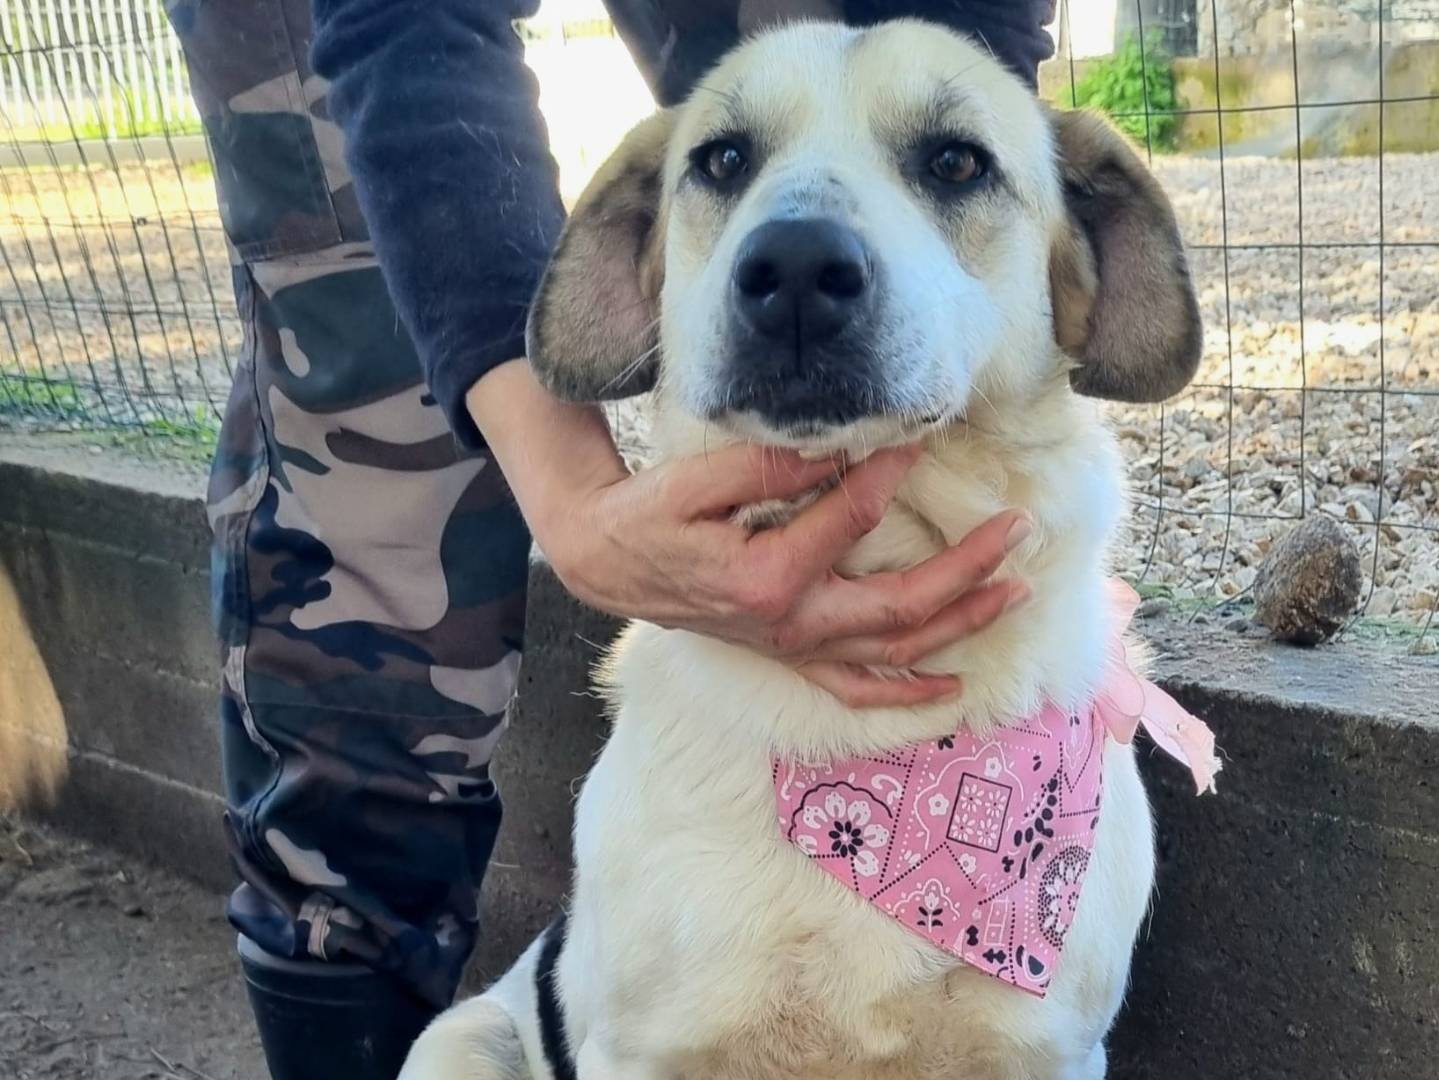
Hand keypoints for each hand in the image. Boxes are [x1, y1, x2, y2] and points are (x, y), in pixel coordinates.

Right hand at [469, 361, 1030, 707]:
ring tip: (1017, 591)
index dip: (889, 476)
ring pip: (895, 650)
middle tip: (1020, 529)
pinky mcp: (791, 656)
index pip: (854, 521)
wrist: (609, 563)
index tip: (915, 440)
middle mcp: (792, 625)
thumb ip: (770, 468)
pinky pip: (857, 688)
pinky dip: (907, 694)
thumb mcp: (695, 481)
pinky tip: (952, 689)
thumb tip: (842, 451)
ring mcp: (794, 648)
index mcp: (770, 578)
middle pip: (903, 606)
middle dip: (971, 569)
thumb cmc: (648, 516)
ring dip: (962, 624)